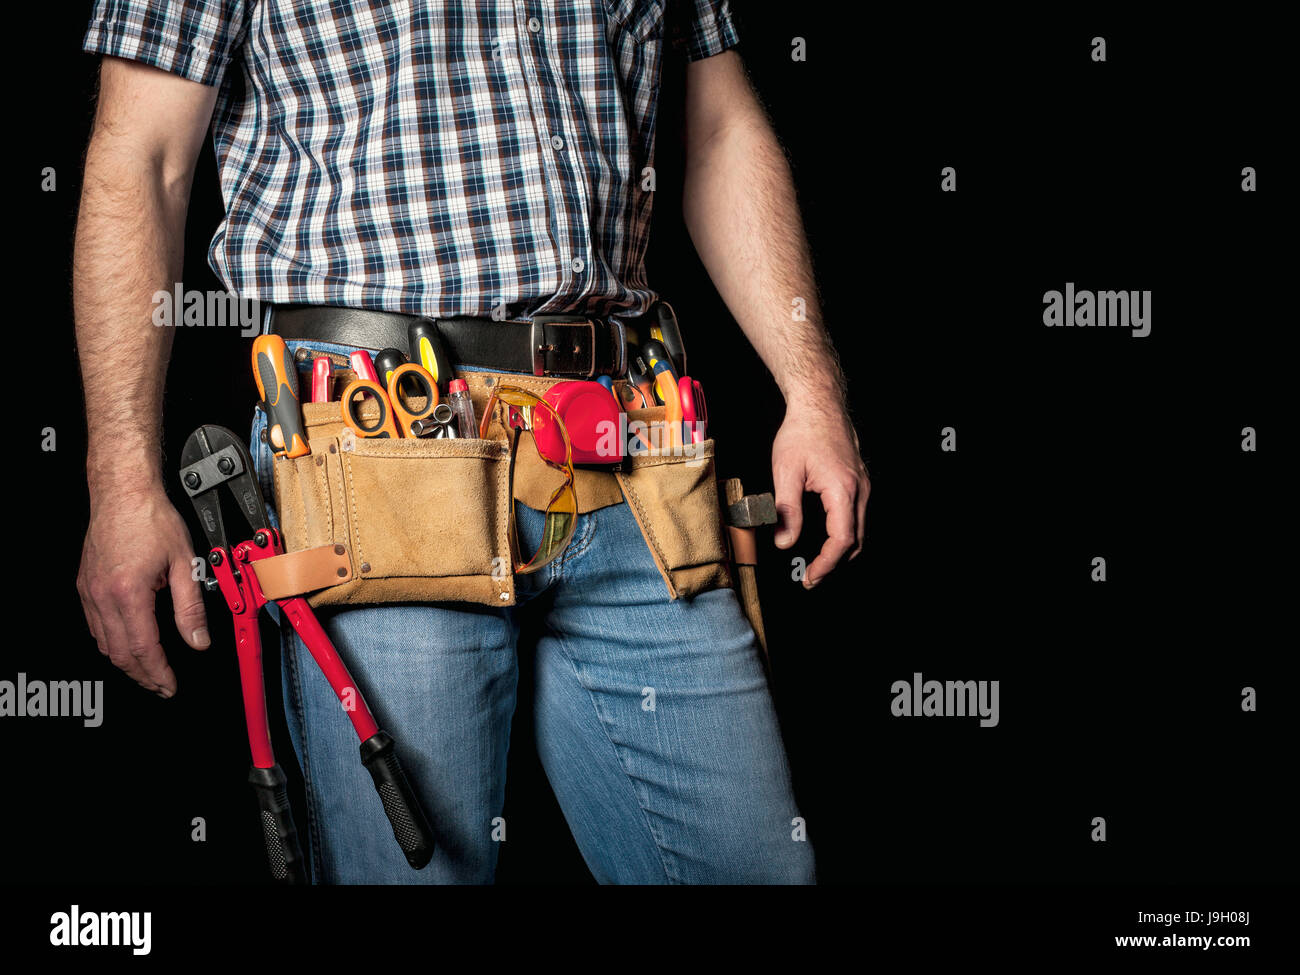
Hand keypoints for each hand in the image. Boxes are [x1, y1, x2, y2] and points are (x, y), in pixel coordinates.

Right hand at [77, 485, 209, 695]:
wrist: (123, 493)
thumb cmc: (151, 519)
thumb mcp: (184, 563)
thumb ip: (191, 607)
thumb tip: (199, 640)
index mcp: (128, 592)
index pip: (143, 648)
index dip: (158, 673)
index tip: (169, 686)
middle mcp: (103, 595)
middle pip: (119, 653)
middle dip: (141, 675)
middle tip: (161, 686)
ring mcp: (90, 591)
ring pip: (103, 643)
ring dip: (125, 662)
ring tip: (147, 671)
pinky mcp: (85, 585)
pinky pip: (95, 625)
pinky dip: (111, 642)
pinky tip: (126, 643)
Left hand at [771, 401, 868, 588]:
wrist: (819, 404)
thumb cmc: (802, 432)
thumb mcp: (786, 472)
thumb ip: (786, 510)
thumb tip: (784, 542)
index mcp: (842, 490)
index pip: (842, 540)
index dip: (827, 563)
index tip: (811, 577)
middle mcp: (859, 490)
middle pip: (855, 541)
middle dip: (834, 564)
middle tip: (811, 577)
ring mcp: (862, 486)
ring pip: (859, 530)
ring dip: (840, 551)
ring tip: (817, 563)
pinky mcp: (858, 482)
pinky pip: (856, 516)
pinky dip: (844, 534)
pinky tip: (827, 538)